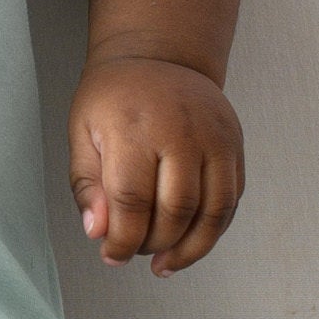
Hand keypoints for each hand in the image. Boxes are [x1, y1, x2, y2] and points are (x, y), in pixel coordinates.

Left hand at [69, 52, 243, 274]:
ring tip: (164, 262)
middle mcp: (181, 131)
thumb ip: (87, 185)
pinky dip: (212, 231)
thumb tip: (98, 232)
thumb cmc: (114, 98)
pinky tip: (188, 243)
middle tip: (134, 250)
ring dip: (188, 249)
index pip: (132, 201)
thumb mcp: (82, 133)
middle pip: (175, 211)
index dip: (122, 239)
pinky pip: (230, 201)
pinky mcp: (235, 145)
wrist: (159, 56)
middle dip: (153, 243)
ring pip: (212, 212)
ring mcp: (215, 137)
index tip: (111, 255)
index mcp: (135, 127)